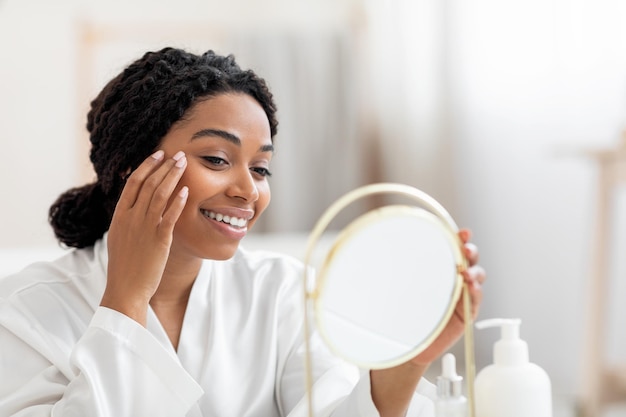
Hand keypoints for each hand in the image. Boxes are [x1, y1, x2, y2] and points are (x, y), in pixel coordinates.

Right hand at [100, 150, 187, 324]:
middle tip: (178, 154)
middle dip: (164, 166)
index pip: (132, 182)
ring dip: (172, 176)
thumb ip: (127, 219)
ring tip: (184, 163)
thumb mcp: (119, 237)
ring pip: (159, 195)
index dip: (146, 166)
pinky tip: (187, 190)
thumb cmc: (124, 266)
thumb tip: (134, 205)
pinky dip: (178, 201)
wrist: (125, 289)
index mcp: (119, 215)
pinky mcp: (159, 240)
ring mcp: (144, 228)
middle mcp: (130, 218)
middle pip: (148, 184)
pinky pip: (169, 215)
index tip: (158, 154)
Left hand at [370, 228, 485, 416]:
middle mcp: (450, 278)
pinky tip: (471, 286)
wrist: (403, 346)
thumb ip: (383, 266)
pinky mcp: (465, 314)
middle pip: (469, 258)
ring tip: (466, 272)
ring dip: (475, 270)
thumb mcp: (388, 285)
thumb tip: (362, 244)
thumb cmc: (396, 313)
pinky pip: (476, 299)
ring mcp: (460, 296)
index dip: (459, 238)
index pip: (451, 247)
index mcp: (435, 267)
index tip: (461, 232)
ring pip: (477, 275)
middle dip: (470, 250)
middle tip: (464, 248)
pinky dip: (477, 291)